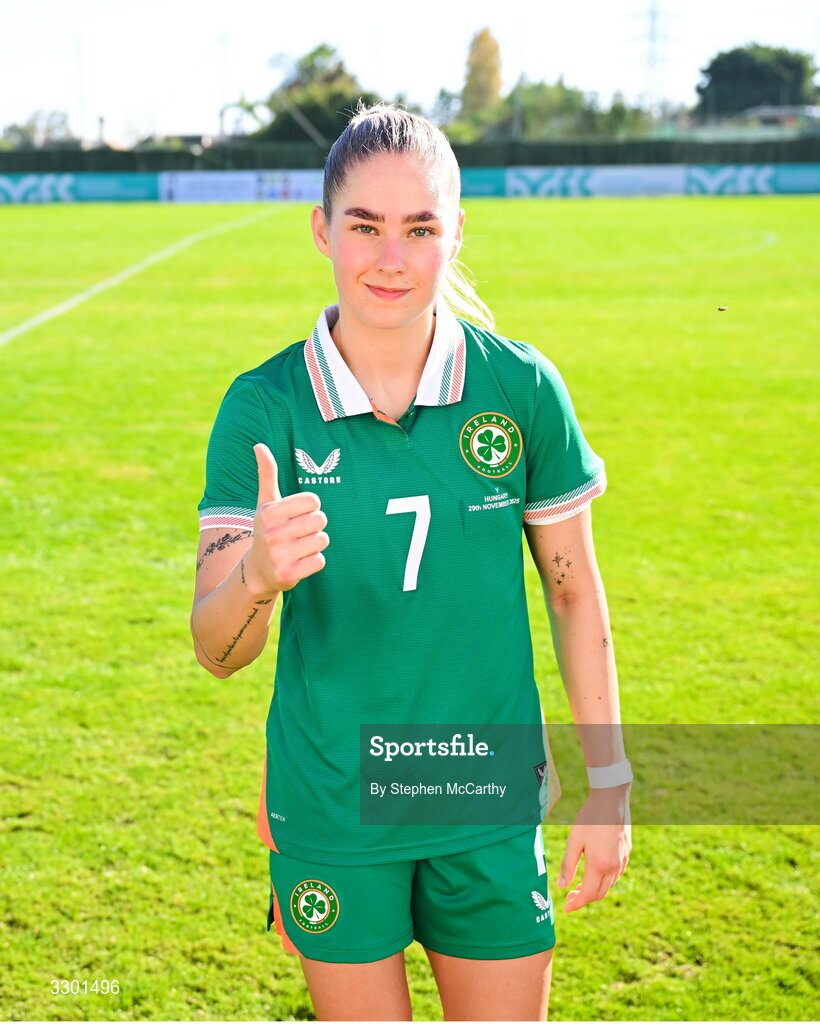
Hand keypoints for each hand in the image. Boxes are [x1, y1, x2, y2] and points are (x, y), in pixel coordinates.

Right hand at [242, 443, 328, 598]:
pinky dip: (314, 561)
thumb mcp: (265, 502)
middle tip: (299, 533)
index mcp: (269, 512)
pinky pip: (320, 561)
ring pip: (323, 540)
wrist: (257, 571)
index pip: (313, 500)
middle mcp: (272, 533)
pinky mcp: (288, 575)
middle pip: (320, 520)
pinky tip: (300, 561)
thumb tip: (259, 445)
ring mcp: (279, 555)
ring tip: (299, 547)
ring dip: (316, 544)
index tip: (297, 515)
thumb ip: (267, 474)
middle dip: (315, 526)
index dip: (310, 508)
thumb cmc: (267, 529)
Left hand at [556, 784, 631, 912]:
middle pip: (599, 894)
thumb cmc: (590, 818)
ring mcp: (623, 861)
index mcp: (599, 865)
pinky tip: (593, 874)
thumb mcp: (574, 840)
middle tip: (569, 898)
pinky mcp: (627, 854)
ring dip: (594, 890)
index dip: (576, 904)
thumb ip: (568, 865)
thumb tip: (561, 887)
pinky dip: (603, 881)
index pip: (587, 894)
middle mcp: (614, 867)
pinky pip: (615, 875)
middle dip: (584, 899)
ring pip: (608, 886)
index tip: (566, 909)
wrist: (612, 800)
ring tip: (578, 886)